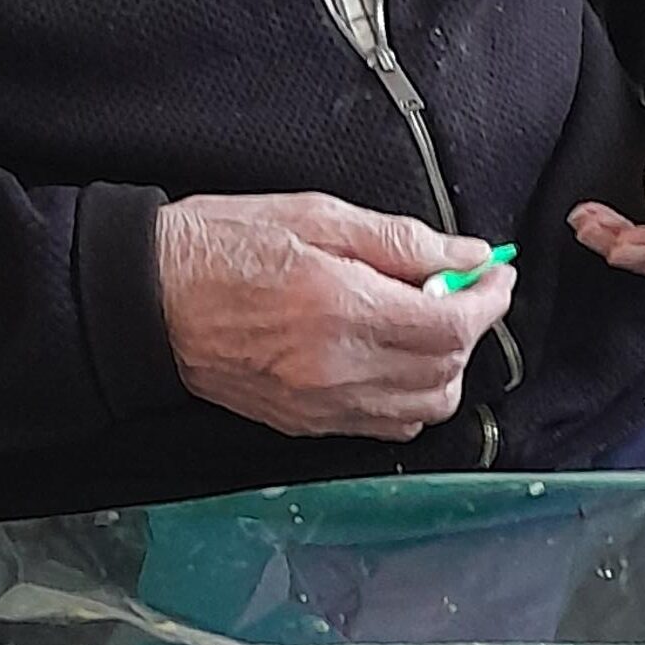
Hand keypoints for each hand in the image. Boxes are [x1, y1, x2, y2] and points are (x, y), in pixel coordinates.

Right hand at [157, 192, 515, 441]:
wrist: (149, 299)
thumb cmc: (221, 245)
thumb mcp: (315, 215)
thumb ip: (399, 240)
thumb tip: (465, 254)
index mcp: (343, 309)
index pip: (452, 325)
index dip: (489, 299)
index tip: (496, 275)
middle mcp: (338, 369)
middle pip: (447, 371)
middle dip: (471, 329)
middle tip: (463, 289)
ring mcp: (321, 406)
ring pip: (423, 409)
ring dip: (444, 368)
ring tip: (427, 323)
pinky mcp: (304, 424)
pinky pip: (384, 428)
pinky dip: (408, 398)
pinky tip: (393, 358)